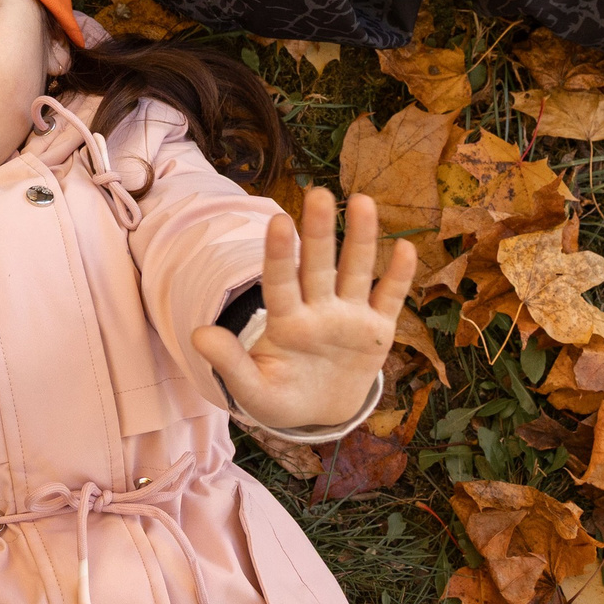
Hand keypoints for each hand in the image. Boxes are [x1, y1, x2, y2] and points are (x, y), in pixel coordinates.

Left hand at [190, 188, 413, 430]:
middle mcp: (317, 311)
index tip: (278, 220)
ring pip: (356, 271)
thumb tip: (197, 335)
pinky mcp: (377, 330)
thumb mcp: (254, 391)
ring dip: (361, 239)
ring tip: (363, 201)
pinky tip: (406, 248)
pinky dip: (399, 276)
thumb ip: (230, 364)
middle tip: (319, 193)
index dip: (278, 254)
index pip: (280, 283)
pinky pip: (389, 298)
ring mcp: (348, 317)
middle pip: (318, 266)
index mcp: (286, 323)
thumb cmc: (281, 397)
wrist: (319, 411)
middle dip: (319, 232)